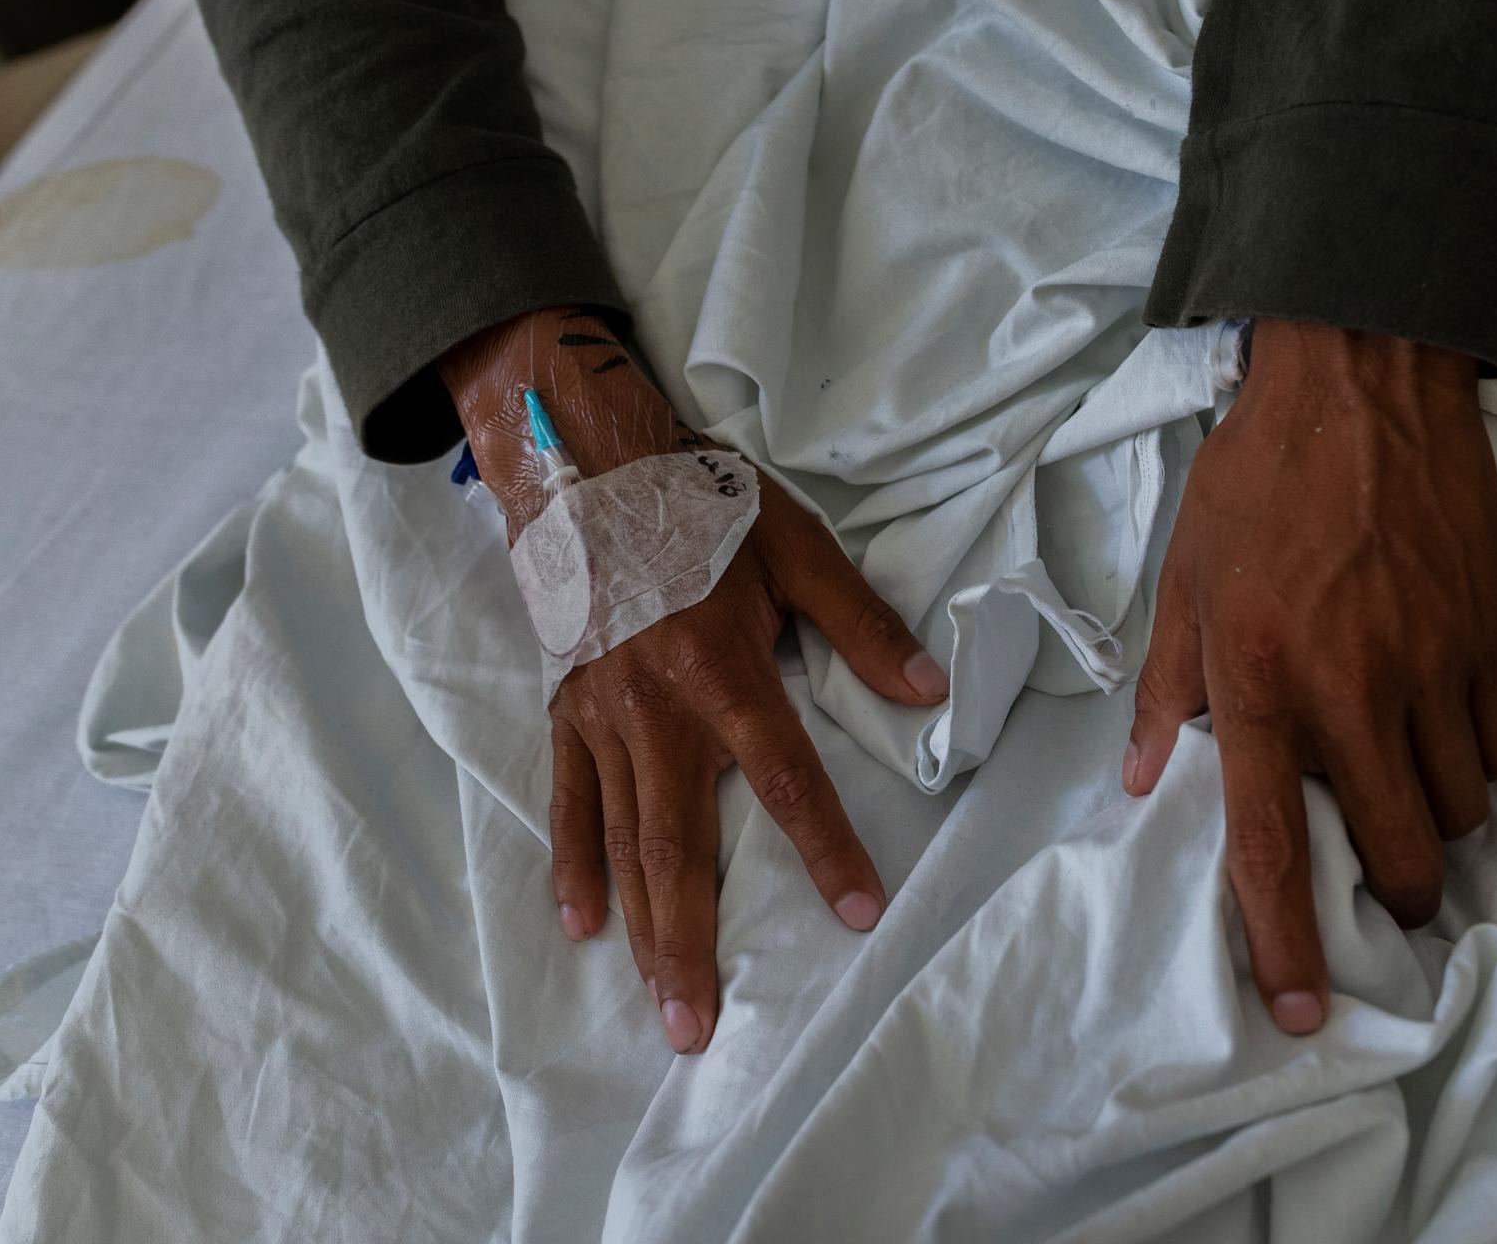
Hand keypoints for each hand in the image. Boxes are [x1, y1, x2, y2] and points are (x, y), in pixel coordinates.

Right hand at [438, 306, 948, 1052]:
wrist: (589, 466)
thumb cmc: (703, 507)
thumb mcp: (797, 548)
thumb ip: (860, 623)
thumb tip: (930, 686)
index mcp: (723, 672)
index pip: (785, 779)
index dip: (825, 848)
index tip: (856, 915)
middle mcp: (658, 710)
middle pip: (679, 844)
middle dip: (692, 942)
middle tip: (701, 1029)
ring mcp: (604, 717)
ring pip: (623, 840)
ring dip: (641, 928)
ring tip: (660, 1004)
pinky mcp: (566, 710)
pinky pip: (567, 799)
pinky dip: (573, 863)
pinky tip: (582, 925)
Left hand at [1124, 319, 1496, 1035]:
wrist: (1359, 382)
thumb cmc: (1256, 480)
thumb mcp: (1184, 578)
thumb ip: (1165, 691)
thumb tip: (1137, 784)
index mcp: (1259, 682)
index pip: (1271, 844)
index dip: (1283, 941)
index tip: (1299, 1011)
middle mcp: (1351, 691)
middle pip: (1401, 854)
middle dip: (1395, 894)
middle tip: (1380, 876)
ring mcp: (1434, 667)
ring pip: (1462, 810)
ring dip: (1435, 820)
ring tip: (1403, 777)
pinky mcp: (1495, 637)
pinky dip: (1480, 760)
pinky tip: (1445, 723)